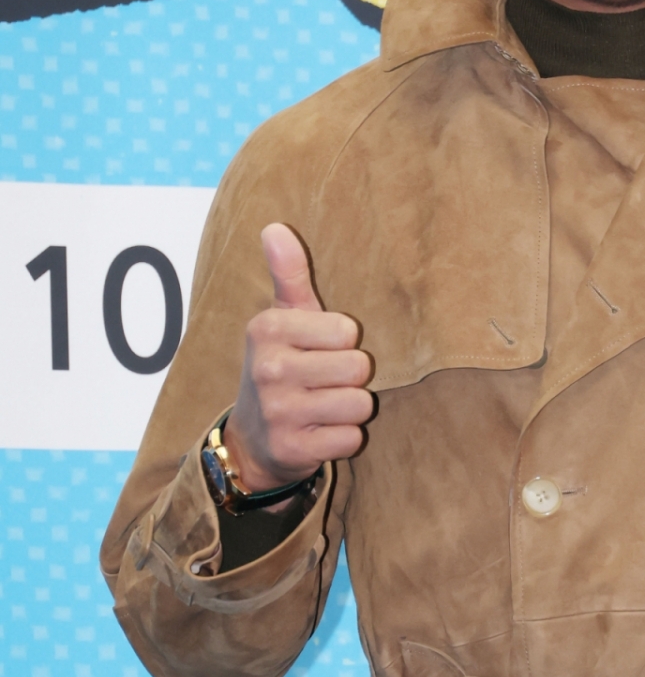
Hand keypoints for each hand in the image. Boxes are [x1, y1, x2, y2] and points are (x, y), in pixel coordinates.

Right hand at [221, 223, 373, 492]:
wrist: (252, 439)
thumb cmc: (280, 367)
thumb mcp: (282, 320)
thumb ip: (288, 275)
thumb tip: (275, 226)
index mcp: (267, 329)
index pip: (347, 331)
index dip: (343, 343)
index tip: (318, 351)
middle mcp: (268, 369)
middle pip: (358, 367)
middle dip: (351, 378)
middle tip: (324, 383)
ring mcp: (279, 412)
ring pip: (359, 404)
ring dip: (350, 409)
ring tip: (322, 407)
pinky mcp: (292, 449)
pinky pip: (351, 438)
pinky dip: (343, 438)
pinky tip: (319, 433)